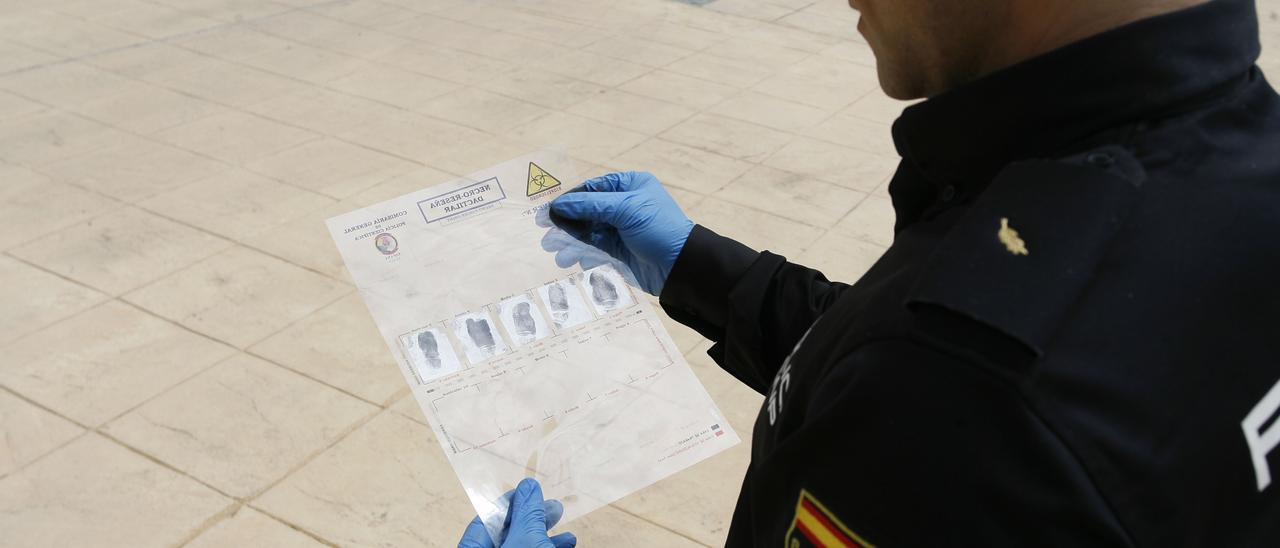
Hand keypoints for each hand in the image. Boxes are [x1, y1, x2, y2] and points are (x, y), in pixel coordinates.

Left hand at [458, 478, 576, 547]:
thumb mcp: (527, 537)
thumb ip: (527, 512)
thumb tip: (528, 487)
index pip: (486, 519)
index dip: (508, 502)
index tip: (527, 490)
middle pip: (507, 530)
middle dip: (532, 514)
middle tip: (550, 503)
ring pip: (524, 542)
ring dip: (544, 528)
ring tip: (560, 516)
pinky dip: (549, 545)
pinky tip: (566, 541)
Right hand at [542, 172, 692, 295]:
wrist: (679, 266)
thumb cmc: (657, 228)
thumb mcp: (624, 210)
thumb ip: (590, 206)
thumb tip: (558, 205)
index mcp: (631, 185)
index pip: (593, 188)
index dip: (571, 198)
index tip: (551, 210)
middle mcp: (625, 205)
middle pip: (588, 210)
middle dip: (568, 222)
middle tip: (547, 233)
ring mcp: (622, 228)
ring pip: (589, 230)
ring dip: (571, 240)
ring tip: (557, 251)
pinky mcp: (620, 250)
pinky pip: (595, 247)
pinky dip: (581, 252)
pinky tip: (572, 259)